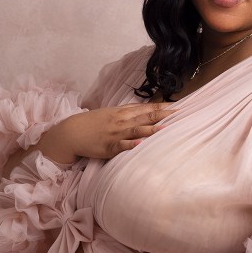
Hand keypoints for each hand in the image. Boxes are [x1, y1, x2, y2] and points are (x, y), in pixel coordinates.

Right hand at [37, 102, 178, 163]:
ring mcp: (115, 134)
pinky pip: (121, 146)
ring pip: (135, 130)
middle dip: (162, 115)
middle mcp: (121, 121)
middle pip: (144, 117)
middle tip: (178, 113)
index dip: (161, 107)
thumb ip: (129, 112)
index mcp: (123, 112)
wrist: (72, 132)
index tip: (177, 105)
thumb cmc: (94, 123)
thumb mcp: (112, 113)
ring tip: (164, 128)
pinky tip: (140, 144)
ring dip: (150, 129)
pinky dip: (130, 144)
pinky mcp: (108, 147)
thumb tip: (147, 109)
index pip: (146, 108)